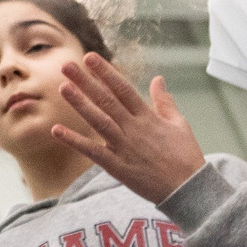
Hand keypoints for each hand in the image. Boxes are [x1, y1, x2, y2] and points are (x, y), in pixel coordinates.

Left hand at [50, 53, 206, 204]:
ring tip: (63, 87)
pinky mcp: (117, 167)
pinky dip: (75, 141)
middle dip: (86, 82)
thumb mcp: (179, 124)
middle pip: (106, 100)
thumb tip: (158, 78)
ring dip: (79, 104)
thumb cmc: (185, 156)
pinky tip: (57, 130)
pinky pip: (92, 152)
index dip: (106, 72)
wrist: (189, 189)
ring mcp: (124, 147)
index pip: (123, 88)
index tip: (90, 57)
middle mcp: (134, 128)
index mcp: (148, 117)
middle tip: (67, 65)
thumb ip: (164, 101)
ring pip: (98, 121)